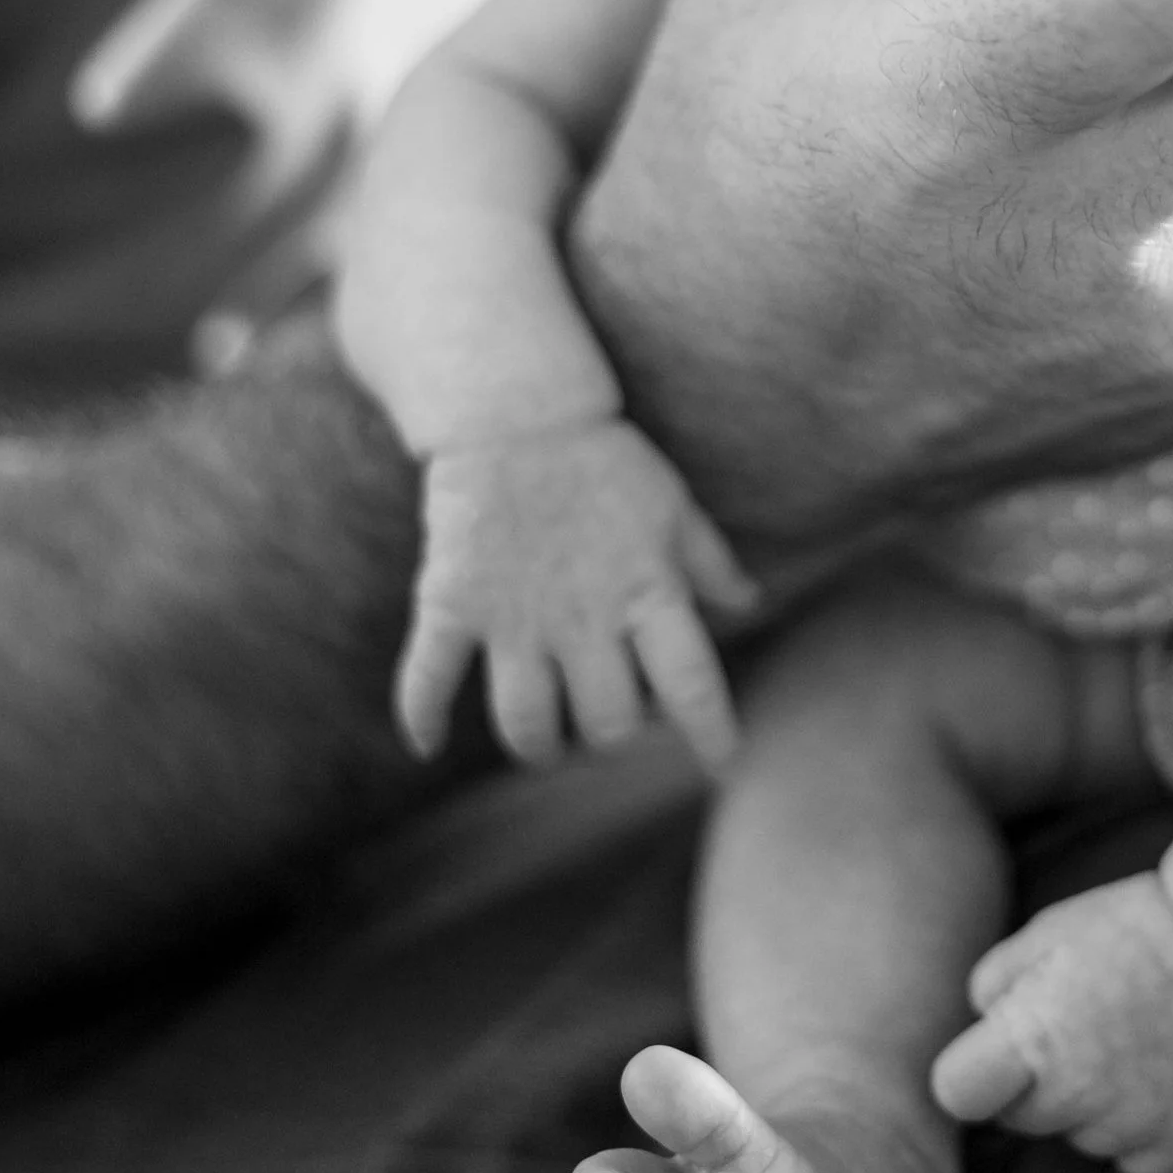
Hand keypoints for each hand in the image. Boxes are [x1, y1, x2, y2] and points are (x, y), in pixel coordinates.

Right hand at [396, 419, 755, 768]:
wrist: (516, 410)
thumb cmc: (604, 460)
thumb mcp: (671, 507)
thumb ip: (709, 564)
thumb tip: (750, 603)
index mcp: (647, 593)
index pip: (691, 684)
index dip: (710, 732)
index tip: (721, 761)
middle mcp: (583, 617)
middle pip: (606, 722)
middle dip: (610, 737)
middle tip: (603, 720)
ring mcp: (513, 616)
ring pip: (526, 722)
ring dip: (538, 746)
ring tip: (545, 740)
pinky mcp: (451, 601)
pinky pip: (428, 679)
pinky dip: (422, 718)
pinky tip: (428, 743)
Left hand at [929, 872, 1172, 1172]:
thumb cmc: (1125, 928)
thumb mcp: (1039, 935)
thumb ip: (992, 989)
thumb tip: (983, 1032)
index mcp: (1030, 1039)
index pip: (957, 1094)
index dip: (968, 1072)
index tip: (992, 1054)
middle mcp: (1076, 1093)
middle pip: (1017, 1120)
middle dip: (1029, 1084)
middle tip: (1072, 1031)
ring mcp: (1132, 1124)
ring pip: (1077, 1139)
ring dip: (1085, 1108)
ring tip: (1121, 1045)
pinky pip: (1133, 1159)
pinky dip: (1137, 1131)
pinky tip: (1153, 1075)